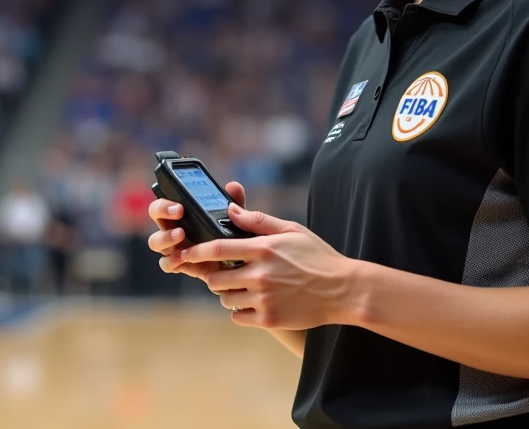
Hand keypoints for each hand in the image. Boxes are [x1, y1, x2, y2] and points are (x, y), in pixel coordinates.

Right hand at [147, 181, 246, 281]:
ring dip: (165, 237)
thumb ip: (235, 203)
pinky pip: (166, 264)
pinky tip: (183, 257)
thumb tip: (233, 186)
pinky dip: (171, 260)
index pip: (166, 199)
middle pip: (156, 215)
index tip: (180, 204)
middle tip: (179, 212)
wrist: (239, 264)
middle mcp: (174, 226)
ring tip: (180, 234)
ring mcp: (175, 246)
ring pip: (155, 241)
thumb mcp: (237, 217)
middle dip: (162, 211)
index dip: (167, 200)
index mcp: (184, 212)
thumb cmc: (233, 235)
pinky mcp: (180, 265)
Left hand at [178, 203, 357, 330]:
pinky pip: (238, 317)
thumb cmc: (317, 256)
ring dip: (228, 293)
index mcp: (264, 249)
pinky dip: (241, 311)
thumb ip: (258, 220)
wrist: (342, 290)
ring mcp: (263, 299)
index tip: (186, 252)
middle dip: (215, 276)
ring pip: (225, 299)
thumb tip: (230, 209)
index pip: (217, 249)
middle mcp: (260, 274)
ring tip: (245, 288)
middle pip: (215, 278)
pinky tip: (255, 303)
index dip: (196, 251)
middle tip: (226, 273)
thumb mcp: (291, 230)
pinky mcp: (269, 319)